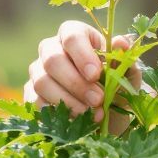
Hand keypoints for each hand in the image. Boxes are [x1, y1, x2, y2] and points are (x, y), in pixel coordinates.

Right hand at [23, 20, 146, 131]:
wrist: (107, 115)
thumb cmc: (116, 87)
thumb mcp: (126, 75)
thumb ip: (124, 60)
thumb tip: (122, 43)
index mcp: (76, 35)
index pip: (71, 36)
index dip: (82, 55)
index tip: (96, 75)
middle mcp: (51, 49)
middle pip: (53, 59)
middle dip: (76, 83)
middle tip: (98, 100)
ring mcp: (38, 72)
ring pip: (42, 82)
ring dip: (69, 100)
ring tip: (92, 114)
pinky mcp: (31, 94)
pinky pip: (36, 102)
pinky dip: (58, 114)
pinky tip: (77, 121)